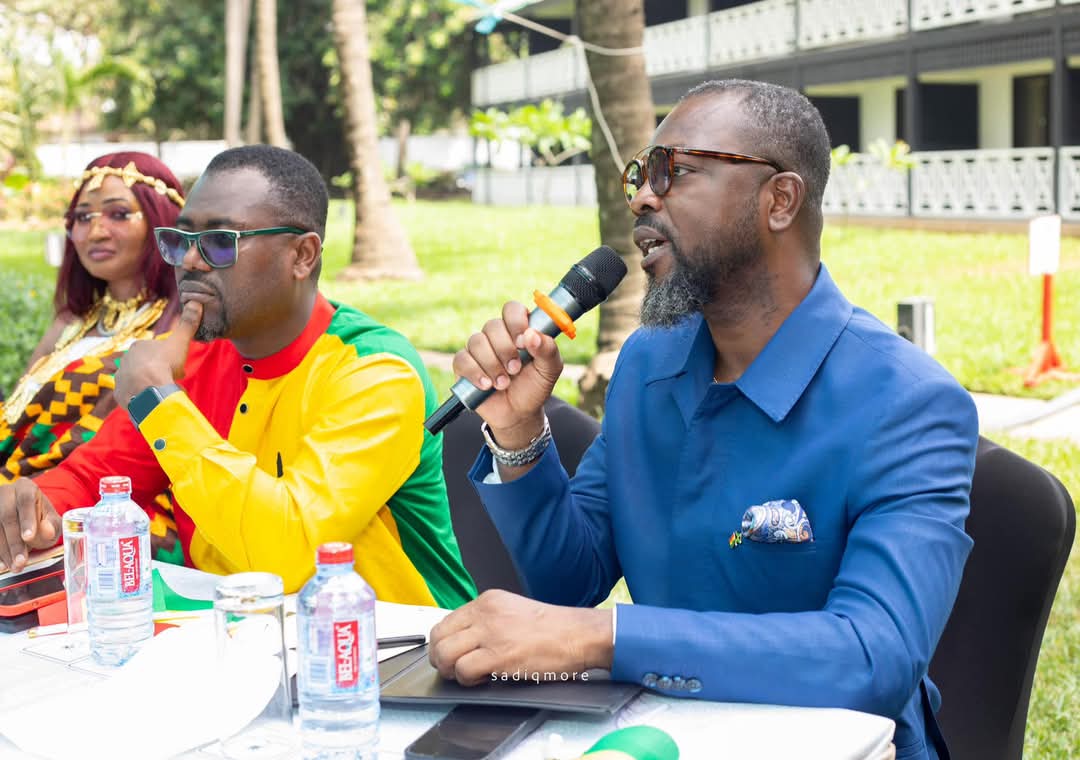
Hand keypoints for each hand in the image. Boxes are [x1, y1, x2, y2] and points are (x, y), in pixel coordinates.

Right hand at [0, 480, 59, 572]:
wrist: (26, 522)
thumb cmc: (41, 520)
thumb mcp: (51, 522)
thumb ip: (51, 526)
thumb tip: (47, 531)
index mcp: (26, 487)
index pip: (26, 501)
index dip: (27, 520)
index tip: (29, 537)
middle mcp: (5, 493)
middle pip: (7, 517)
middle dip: (14, 542)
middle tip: (21, 562)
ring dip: (3, 551)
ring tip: (13, 567)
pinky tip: (1, 565)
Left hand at [115, 300, 202, 409]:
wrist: (150, 390)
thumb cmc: (164, 364)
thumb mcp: (180, 342)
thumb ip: (187, 323)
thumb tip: (195, 302)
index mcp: (139, 346)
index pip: (155, 351)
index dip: (168, 358)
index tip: (177, 367)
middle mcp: (125, 359)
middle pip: (145, 365)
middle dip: (157, 371)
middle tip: (171, 379)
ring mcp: (120, 377)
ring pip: (137, 379)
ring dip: (148, 384)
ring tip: (161, 392)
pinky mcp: (120, 393)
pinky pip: (131, 394)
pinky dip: (139, 397)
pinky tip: (150, 399)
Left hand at [428, 589, 612, 686]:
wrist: (578, 635)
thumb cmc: (554, 629)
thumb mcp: (514, 612)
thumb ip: (488, 621)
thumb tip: (465, 642)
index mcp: (488, 600)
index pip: (446, 622)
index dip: (444, 643)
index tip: (453, 655)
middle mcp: (485, 612)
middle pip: (439, 637)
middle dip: (441, 658)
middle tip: (455, 669)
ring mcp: (490, 632)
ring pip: (445, 653)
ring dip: (452, 671)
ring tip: (471, 675)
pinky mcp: (498, 655)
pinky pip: (463, 670)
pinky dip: (468, 680)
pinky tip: (484, 678)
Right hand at [451, 301, 563, 448]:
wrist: (518, 414)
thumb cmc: (535, 387)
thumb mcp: (550, 370)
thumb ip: (547, 350)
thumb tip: (532, 334)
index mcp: (519, 329)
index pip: (512, 309)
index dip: (516, 322)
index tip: (523, 342)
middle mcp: (497, 335)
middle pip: (492, 326)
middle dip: (505, 350)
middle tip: (515, 369)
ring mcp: (479, 349)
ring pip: (476, 342)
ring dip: (492, 364)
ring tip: (503, 383)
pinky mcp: (464, 365)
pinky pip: (462, 359)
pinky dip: (475, 373)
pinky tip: (487, 385)